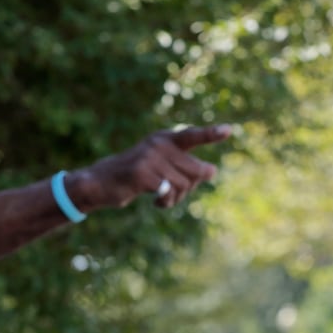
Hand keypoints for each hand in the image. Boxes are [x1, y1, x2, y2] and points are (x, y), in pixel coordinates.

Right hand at [69, 125, 231, 211]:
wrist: (103, 182)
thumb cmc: (140, 176)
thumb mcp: (164, 168)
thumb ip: (187, 168)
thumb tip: (212, 171)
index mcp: (166, 139)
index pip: (192, 135)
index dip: (211, 134)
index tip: (229, 130)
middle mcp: (159, 144)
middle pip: (196, 170)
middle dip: (191, 186)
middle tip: (175, 191)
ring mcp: (149, 157)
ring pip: (184, 185)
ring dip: (177, 198)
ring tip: (163, 196)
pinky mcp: (141, 173)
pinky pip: (168, 192)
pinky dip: (166, 203)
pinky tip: (156, 202)